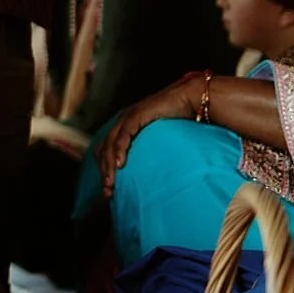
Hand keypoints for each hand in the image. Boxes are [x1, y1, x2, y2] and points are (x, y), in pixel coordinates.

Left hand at [98, 80, 195, 197]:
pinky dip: (120, 150)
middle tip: (108, 192)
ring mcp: (128, 117)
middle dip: (104, 172)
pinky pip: (124, 134)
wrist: (189, 100)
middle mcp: (122, 122)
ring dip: (109, 165)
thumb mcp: (159, 141)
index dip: (104, 170)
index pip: (106, 150)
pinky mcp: (137, 115)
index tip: (109, 190)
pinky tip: (121, 164)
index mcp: (124, 127)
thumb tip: (151, 176)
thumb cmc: (179, 121)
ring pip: (111, 144)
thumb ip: (150, 153)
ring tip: (111, 183)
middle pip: (104, 149)